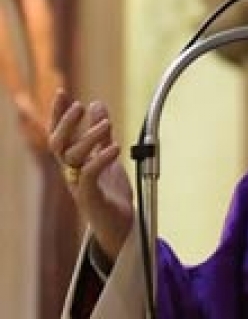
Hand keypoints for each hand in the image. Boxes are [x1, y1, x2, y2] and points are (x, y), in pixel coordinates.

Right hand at [48, 89, 133, 262]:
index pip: (59, 134)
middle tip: (80, 106)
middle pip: (57, 144)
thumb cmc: (110, 192)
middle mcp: (70, 172)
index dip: (58, 114)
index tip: (62, 92)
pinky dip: (101, 159)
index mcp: (72, 161)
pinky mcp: (90, 198)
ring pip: (73, 157)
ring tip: (107, 123)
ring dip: (89, 137)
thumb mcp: (107, 156)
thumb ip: (101, 134)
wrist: (120, 226)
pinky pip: (90, 175)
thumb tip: (96, 104)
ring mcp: (78, 185)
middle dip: (66, 123)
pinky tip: (115, 147)